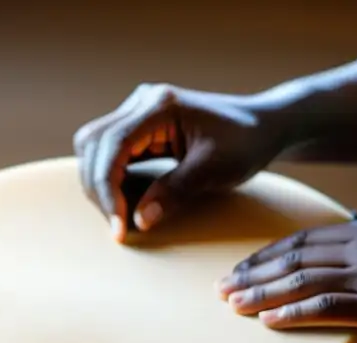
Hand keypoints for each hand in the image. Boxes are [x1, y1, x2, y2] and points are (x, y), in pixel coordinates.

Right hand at [73, 84, 285, 241]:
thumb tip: (139, 220)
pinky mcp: (141, 127)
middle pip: (93, 142)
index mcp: (160, 105)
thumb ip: (175, 191)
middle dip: (98, 187)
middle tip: (118, 226)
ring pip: (94, 146)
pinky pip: (111, 152)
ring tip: (119, 217)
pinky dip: (110, 179)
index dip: (108, 189)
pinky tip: (123, 203)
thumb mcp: (214, 170)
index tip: (118, 226)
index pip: (114, 144)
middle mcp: (143, 101)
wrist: (263, 127)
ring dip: (100, 183)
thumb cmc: (245, 144)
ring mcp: (139, 111)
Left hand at [216, 210, 356, 341]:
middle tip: (220, 288)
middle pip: (291, 258)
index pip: (303, 239)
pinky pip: (325, 307)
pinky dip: (292, 314)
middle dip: (251, 273)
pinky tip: (268, 322)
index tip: (240, 268)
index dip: (266, 254)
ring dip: (261, 294)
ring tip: (232, 306)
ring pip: (300, 281)